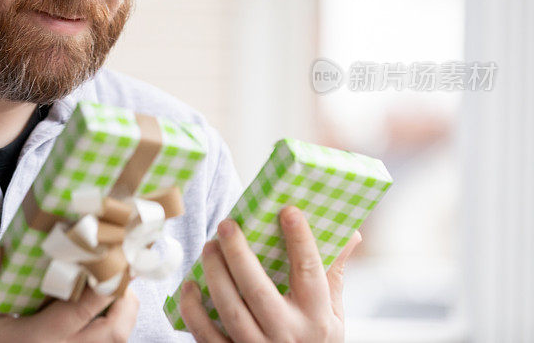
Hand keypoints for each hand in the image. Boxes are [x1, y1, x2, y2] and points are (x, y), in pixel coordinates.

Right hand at [0, 238, 138, 342]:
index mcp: (34, 340)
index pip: (82, 310)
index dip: (106, 281)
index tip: (116, 253)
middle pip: (112, 332)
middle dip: (124, 297)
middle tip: (120, 266)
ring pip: (112, 342)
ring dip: (119, 313)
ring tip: (111, 284)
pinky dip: (105, 326)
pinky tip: (96, 306)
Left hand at [179, 206, 361, 342]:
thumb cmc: (315, 339)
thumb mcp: (333, 313)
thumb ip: (334, 274)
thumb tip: (350, 234)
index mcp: (317, 317)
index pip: (310, 272)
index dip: (300, 239)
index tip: (288, 210)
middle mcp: (288, 334)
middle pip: (258, 289)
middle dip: (239, 254)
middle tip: (226, 224)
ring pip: (231, 309)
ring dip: (215, 275)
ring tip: (209, 247)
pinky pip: (207, 335)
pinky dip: (194, 309)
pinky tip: (190, 285)